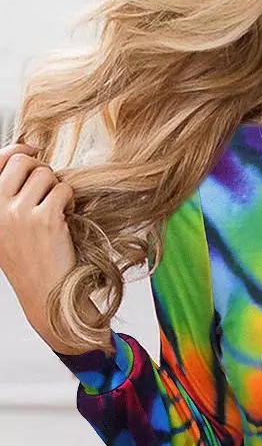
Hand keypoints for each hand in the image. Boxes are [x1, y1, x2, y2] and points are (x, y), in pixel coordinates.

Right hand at [0, 142, 81, 353]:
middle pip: (24, 162)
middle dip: (42, 171)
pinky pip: (63, 190)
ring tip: (57, 212)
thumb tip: (27, 150)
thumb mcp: (7, 227)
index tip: (34, 150)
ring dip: (57, 190)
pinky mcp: (46, 219)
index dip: (19, 150)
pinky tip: (66, 220)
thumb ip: (9, 193)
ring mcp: (21, 212)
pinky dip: (69, 202)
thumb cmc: (30, 261)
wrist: (46, 296)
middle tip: (50, 193)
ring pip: (46, 175)